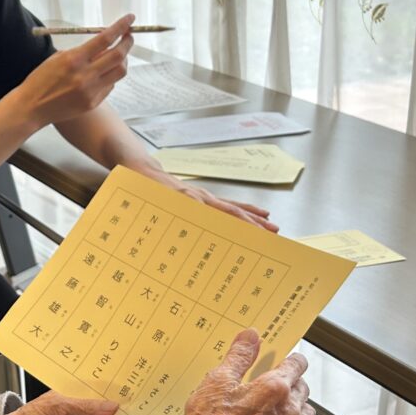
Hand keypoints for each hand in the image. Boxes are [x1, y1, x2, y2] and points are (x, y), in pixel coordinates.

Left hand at [3, 393, 118, 414]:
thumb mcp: (57, 406)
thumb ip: (84, 406)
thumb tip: (111, 406)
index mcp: (75, 397)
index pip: (97, 391)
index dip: (110, 390)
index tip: (126, 388)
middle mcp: (82, 412)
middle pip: (106, 409)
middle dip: (117, 408)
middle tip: (130, 406)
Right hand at [13, 14, 135, 130]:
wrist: (31, 107)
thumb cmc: (41, 80)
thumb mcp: (58, 58)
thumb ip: (82, 51)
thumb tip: (105, 43)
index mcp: (74, 59)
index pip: (105, 38)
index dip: (121, 27)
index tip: (130, 19)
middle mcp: (85, 76)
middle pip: (119, 56)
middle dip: (127, 43)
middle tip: (128, 37)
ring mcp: (90, 91)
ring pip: (120, 72)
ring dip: (122, 60)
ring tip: (116, 56)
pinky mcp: (92, 103)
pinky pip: (110, 86)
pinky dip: (109, 77)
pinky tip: (100, 75)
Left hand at [134, 164, 278, 232]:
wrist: (142, 173)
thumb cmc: (144, 193)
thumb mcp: (150, 208)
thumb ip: (161, 221)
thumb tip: (171, 238)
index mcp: (188, 202)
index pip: (215, 217)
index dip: (232, 228)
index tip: (248, 241)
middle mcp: (201, 199)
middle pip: (232, 213)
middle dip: (252, 226)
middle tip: (271, 238)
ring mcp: (205, 197)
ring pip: (234, 209)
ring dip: (254, 220)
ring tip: (273, 229)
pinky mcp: (205, 198)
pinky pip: (229, 205)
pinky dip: (246, 210)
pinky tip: (260, 215)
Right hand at [177, 329, 314, 414]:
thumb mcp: (218, 380)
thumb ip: (239, 356)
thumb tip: (251, 336)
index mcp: (276, 387)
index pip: (298, 364)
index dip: (290, 360)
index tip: (283, 362)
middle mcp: (289, 409)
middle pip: (304, 388)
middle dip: (292, 384)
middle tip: (273, 387)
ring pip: (308, 414)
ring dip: (297, 409)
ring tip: (278, 410)